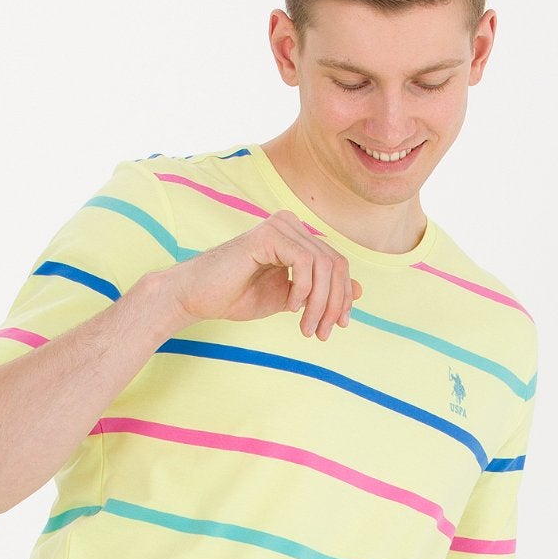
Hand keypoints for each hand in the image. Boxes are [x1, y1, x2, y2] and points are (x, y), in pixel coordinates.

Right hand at [158, 212, 362, 340]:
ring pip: (323, 265)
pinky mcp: (268, 235)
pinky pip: (304, 262)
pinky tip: (290, 307)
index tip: (339, 325)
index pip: (337, 264)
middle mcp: (292, 225)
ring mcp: (280, 226)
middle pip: (335, 264)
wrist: (197, 297)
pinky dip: (303, 289)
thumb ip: (320, 292)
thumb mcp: (289, 298)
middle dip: (334, 304)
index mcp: (298, 237)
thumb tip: (360, 291)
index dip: (344, 296)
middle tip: (322, 333)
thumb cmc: (236, 297)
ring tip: (305, 328)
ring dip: (319, 304)